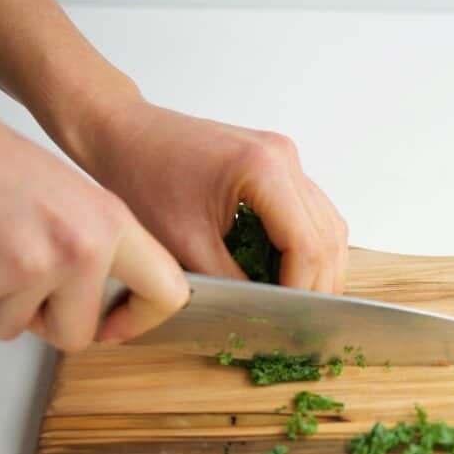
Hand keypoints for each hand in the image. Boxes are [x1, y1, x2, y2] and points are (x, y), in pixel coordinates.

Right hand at [0, 95, 188, 349]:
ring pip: (13, 328)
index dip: (140, 318)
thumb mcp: (69, 197)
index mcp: (111, 223)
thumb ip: (99, 248)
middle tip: (18, 272)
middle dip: (42, 318)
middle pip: (75, 334)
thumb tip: (117, 302)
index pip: (167, 292)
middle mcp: (81, 246)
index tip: (117, 325)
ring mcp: (31, 266)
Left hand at [75, 100, 348, 292]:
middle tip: (301, 320)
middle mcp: (283, 157)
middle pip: (328, 236)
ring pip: (329, 224)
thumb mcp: (183, 244)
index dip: (303, 288)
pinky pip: (313, 212)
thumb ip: (229, 282)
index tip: (289, 319)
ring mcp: (285, 157)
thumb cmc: (140, 176)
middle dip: (318, 283)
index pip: (307, 244)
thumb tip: (263, 314)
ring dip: (320, 266)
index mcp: (263, 169)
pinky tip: (291, 270)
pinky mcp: (280, 163)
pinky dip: (309, 245)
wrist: (123, 133)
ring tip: (300, 299)